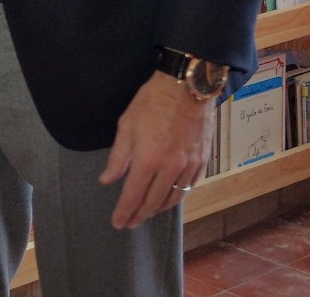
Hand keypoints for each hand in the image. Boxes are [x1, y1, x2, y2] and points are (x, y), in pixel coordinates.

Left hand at [98, 71, 215, 228]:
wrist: (187, 86)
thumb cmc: (152, 101)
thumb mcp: (126, 124)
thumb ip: (118, 157)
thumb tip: (107, 180)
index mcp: (148, 159)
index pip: (133, 195)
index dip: (124, 211)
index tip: (117, 223)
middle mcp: (170, 168)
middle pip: (153, 202)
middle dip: (140, 215)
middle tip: (131, 223)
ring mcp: (189, 166)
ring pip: (174, 199)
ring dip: (158, 209)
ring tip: (147, 213)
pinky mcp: (202, 161)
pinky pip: (189, 187)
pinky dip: (177, 197)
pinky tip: (169, 198)